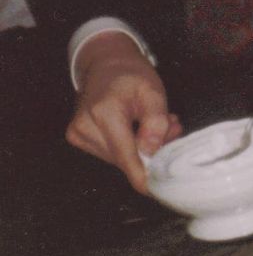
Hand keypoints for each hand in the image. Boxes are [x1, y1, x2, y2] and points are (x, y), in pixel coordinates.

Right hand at [67, 32, 181, 193]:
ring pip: (119, 158)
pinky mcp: (78, 139)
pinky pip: (111, 153)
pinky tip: (139, 129)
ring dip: (143, 148)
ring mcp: (78, 134)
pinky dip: (130, 146)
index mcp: (104, 113)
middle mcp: (85, 127)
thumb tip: (151, 151)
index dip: (141, 175)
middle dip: (152, 151)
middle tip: (171, 127)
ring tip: (155, 123)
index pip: (125, 154)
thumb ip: (155, 121)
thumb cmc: (132, 75)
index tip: (155, 191)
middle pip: (125, 158)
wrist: (106, 64)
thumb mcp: (153, 91)